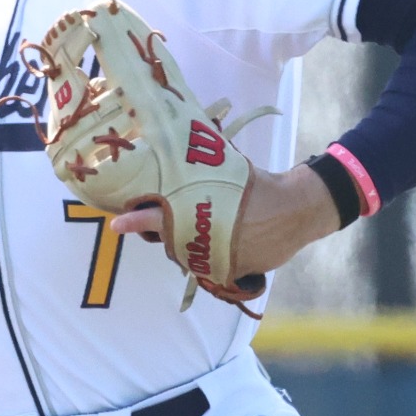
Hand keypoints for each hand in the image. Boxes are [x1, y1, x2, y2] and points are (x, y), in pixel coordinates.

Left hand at [109, 163, 343, 292]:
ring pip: (186, 256)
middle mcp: (204, 239)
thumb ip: (199, 170)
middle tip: (149, 219)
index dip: (137, 220)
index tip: (118, 223)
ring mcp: (217, 259)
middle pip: (168, 240)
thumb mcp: (226, 172)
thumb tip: (181, 144)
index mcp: (201, 211)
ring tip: (197, 224)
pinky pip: (208, 268)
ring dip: (184, 243)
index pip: (160, 218)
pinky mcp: (231, 272)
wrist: (297, 208)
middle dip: (159, 230)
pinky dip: (208, 255)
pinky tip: (219, 240)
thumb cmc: (258, 185)